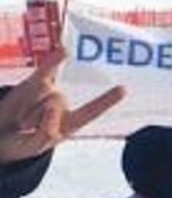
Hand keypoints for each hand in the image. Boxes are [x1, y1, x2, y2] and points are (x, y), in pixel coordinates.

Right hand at [0, 50, 125, 163]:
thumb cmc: (21, 144)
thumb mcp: (34, 146)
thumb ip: (46, 132)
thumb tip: (52, 108)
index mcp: (71, 123)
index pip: (92, 111)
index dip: (106, 100)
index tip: (123, 89)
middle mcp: (62, 104)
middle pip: (57, 102)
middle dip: (36, 117)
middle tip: (25, 128)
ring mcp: (48, 92)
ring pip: (44, 93)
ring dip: (27, 110)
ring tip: (21, 121)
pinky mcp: (32, 83)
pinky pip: (45, 70)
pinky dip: (53, 61)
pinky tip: (64, 51)